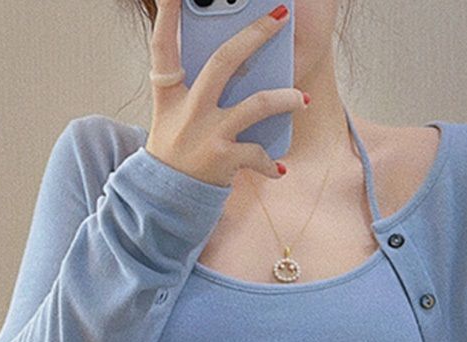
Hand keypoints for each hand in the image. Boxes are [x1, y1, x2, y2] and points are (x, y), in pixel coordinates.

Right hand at [145, 0, 307, 186]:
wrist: (165, 199)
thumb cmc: (175, 150)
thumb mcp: (171, 114)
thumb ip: (191, 85)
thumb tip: (235, 59)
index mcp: (170, 93)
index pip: (163, 46)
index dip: (166, 15)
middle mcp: (188, 110)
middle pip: (224, 61)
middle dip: (255, 35)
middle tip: (280, 16)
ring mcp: (208, 134)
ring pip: (256, 105)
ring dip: (286, 99)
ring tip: (303, 99)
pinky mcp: (224, 160)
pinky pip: (258, 152)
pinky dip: (271, 162)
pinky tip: (277, 168)